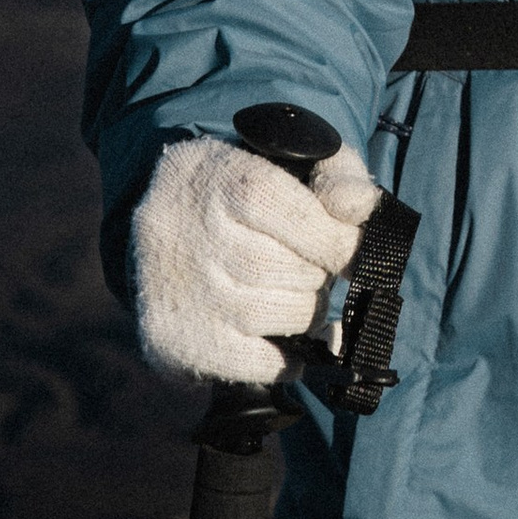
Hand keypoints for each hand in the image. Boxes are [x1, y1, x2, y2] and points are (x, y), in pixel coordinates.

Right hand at [131, 133, 380, 385]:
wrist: (156, 221)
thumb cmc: (241, 189)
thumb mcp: (288, 156)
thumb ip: (337, 173)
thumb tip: (362, 209)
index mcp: (218, 177)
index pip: (293, 213)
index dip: (336, 238)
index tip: (352, 249)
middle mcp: (189, 234)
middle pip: (285, 267)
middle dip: (318, 273)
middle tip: (318, 271)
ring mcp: (181, 292)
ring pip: (276, 313)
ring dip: (307, 311)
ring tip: (302, 296)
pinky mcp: (176, 340)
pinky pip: (253, 363)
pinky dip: (285, 359)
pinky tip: (289, 343)